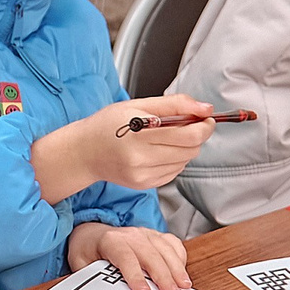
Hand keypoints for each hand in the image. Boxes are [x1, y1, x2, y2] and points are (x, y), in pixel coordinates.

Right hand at [32, 94, 216, 200]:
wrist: (85, 152)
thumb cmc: (108, 125)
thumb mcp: (138, 104)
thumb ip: (175, 104)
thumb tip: (205, 108)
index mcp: (139, 135)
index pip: (188, 135)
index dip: (204, 126)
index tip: (205, 118)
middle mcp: (140, 159)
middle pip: (190, 150)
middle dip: (196, 135)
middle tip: (185, 124)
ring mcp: (143, 175)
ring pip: (185, 161)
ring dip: (184, 148)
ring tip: (165, 138)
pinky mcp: (145, 185)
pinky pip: (174, 172)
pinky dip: (174, 160)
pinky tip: (157, 152)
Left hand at [73, 222, 190, 289]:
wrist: (92, 235)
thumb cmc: (88, 251)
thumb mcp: (81, 265)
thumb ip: (91, 278)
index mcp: (110, 240)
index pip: (125, 256)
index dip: (135, 274)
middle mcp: (130, 234)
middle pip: (150, 254)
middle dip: (163, 275)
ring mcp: (145, 233)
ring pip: (165, 248)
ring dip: (176, 268)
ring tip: (183, 286)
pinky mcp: (156, 236)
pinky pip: (172, 244)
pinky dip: (180, 257)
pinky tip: (182, 273)